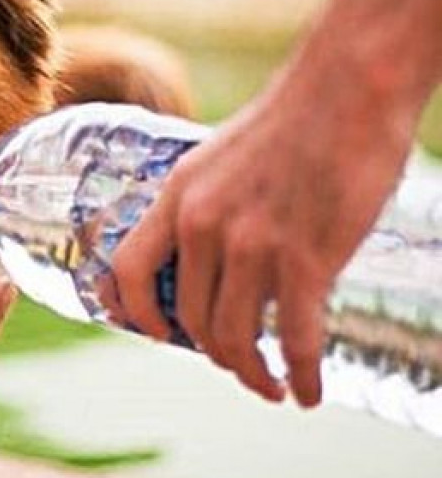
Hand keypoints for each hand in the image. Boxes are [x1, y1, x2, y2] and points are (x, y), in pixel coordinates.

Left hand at [105, 60, 416, 406]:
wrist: (349, 86)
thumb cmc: (293, 119)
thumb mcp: (219, 157)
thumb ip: (206, 203)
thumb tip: (209, 252)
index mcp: (178, 196)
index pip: (128, 270)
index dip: (136, 312)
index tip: (154, 335)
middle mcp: (203, 225)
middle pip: (189, 317)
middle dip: (214, 351)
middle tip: (239, 363)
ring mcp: (252, 245)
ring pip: (235, 337)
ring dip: (252, 373)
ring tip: (272, 385)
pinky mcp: (305, 260)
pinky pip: (293, 340)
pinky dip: (300, 375)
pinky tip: (308, 391)